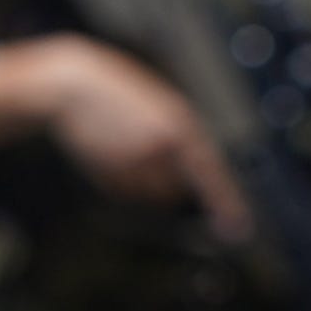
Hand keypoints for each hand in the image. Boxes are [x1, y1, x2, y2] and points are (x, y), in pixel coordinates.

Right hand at [0, 35, 252, 241]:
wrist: (72, 83)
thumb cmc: (110, 92)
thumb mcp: (153, 106)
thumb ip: (173, 136)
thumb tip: (184, 175)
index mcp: (181, 122)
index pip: (211, 170)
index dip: (226, 201)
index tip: (237, 227)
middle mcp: (167, 142)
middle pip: (174, 188)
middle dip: (159, 182)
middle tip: (132, 154)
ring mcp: (141, 156)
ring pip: (147, 191)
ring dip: (135, 180)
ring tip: (115, 145)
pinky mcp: (116, 167)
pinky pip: (123, 190)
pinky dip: (114, 179)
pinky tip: (102, 151)